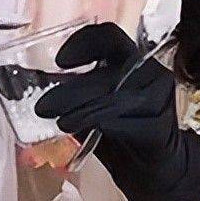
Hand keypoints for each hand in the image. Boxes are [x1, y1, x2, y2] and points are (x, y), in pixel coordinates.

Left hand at [33, 22, 199, 200]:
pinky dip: (98, 124)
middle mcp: (148, 70)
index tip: (60, 61)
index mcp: (130, 56)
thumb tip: (39, 82)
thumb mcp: (95, 99)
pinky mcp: (160, 126)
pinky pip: (124, 122)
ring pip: (114, 97)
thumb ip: (76, 86)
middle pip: (107, 73)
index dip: (83, 42)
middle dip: (71, 90)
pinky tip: (79, 129)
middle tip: (44, 105)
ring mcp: (158, 97)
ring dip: (81, 110)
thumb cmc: (119, 125)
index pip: (108, 35)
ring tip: (59, 120)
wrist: (151, 165)